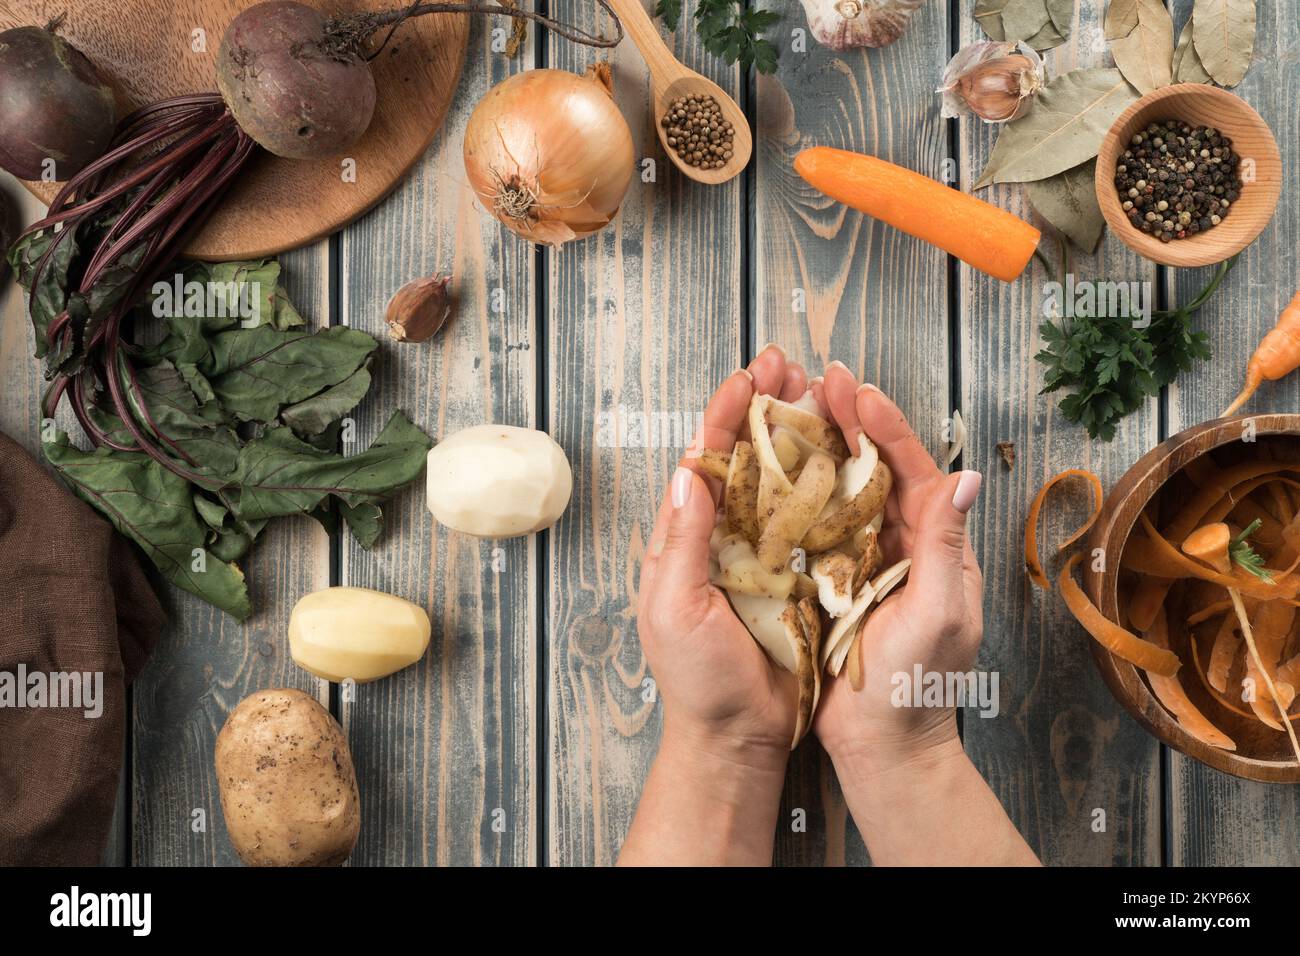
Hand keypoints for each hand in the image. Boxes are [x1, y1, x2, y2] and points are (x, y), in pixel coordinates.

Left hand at [636, 345, 814, 765]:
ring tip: (821, 390)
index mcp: (686, 537)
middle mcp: (724, 536)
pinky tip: (849, 453)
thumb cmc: (695, 680)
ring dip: (800, 431)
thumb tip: (686, 472)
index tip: (751, 373)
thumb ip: (681, 543)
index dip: (725, 411)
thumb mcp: (674, 609)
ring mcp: (763, 553)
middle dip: (764, 404)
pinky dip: (830, 483)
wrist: (739, 735)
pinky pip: (816, 521)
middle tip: (790, 361)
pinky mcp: (800, 575)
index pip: (704, 457)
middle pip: (745, 454)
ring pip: (783, 478)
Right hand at [811, 362, 984, 772]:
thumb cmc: (917, 683)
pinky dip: (797, 496)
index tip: (859, 390)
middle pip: (873, 470)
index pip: (913, 471)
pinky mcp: (830, 583)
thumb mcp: (941, 612)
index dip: (886, 427)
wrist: (882, 744)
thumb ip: (947, 546)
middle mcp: (899, 545)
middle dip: (849, 422)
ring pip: (842, 492)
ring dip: (820, 448)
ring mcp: (863, 563)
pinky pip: (815, 529)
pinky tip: (772, 470)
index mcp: (933, 545)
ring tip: (794, 408)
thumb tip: (966, 478)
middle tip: (820, 380)